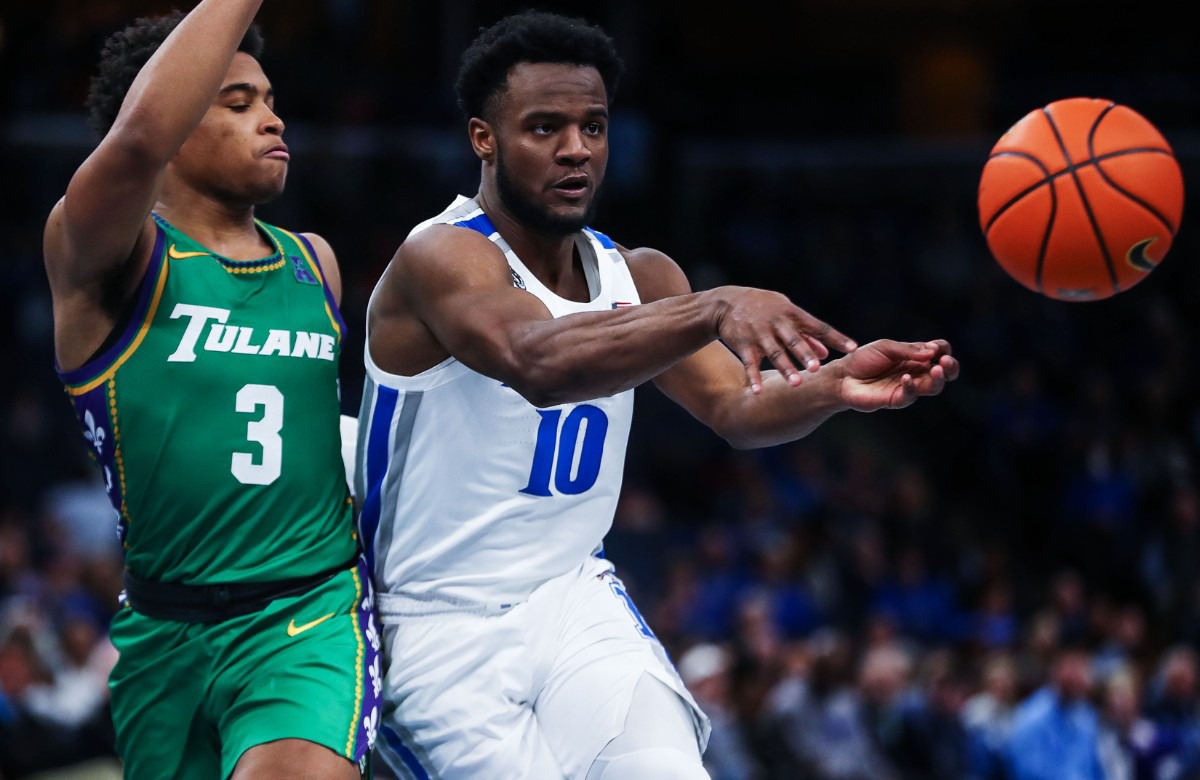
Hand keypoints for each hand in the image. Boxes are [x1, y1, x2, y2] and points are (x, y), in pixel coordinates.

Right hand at [713, 286, 856, 392]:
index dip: (836, 337)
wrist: (728, 303)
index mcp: (793, 314)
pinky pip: (750, 364)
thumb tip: (827, 352)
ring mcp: (760, 334)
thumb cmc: (765, 309)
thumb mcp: (786, 313)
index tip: (853, 349)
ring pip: (775, 353)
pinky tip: (758, 392)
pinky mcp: (744, 344)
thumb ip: (806, 334)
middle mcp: (778, 324)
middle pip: (795, 340)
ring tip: (797, 384)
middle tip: (818, 369)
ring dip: (785, 368)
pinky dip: (753, 378)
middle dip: (806, 354)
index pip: (819, 326)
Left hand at [833, 339, 957, 411]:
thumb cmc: (863, 359)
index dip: (942, 349)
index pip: (940, 352)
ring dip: (938, 378)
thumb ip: (908, 350)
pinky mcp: (897, 399)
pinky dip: (911, 387)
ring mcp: (908, 387)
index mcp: (916, 356)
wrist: (843, 376)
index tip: (936, 348)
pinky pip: (911, 396)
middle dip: (950, 367)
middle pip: (944, 372)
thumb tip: (932, 352)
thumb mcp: (886, 347)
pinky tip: (906, 378)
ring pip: (933, 387)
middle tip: (945, 362)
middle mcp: (916, 372)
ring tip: (935, 369)